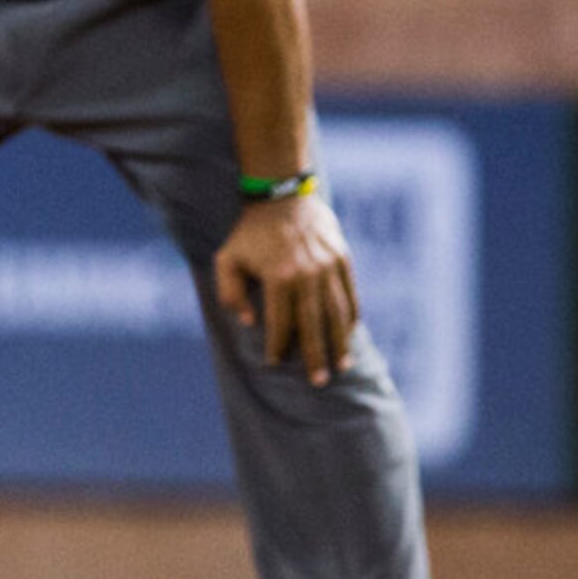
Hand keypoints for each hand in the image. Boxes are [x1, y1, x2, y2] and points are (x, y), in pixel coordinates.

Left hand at [213, 192, 358, 384]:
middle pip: (314, 324)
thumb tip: (247, 322)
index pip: (281, 322)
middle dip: (316, 355)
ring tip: (342, 366)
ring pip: (337, 313)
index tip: (275, 363)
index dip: (278, 345)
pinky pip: (349, 295)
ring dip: (340, 342)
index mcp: (278, 276)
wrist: (282, 196)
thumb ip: (230, 292)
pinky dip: (350, 317)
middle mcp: (307, 274)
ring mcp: (328, 267)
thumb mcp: (226, 258)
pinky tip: (348, 335)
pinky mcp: (342, 259)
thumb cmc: (249, 233)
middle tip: (318, 382)